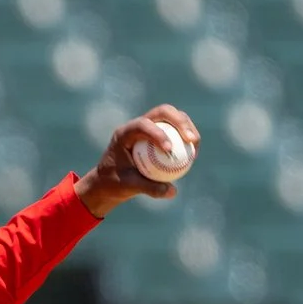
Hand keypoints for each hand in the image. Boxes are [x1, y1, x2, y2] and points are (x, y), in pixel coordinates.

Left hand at [74, 105, 199, 217]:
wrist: (107, 181)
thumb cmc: (114, 183)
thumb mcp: (129, 187)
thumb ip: (149, 188)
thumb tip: (172, 191)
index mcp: (124, 134)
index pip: (142, 125)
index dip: (157, 133)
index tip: (169, 149)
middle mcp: (136, 125)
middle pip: (162, 112)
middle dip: (180, 121)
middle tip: (191, 139)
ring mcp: (148, 127)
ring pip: (172, 118)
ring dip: (187, 127)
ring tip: (195, 145)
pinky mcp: (157, 134)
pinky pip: (174, 131)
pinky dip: (185, 139)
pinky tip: (193, 154)